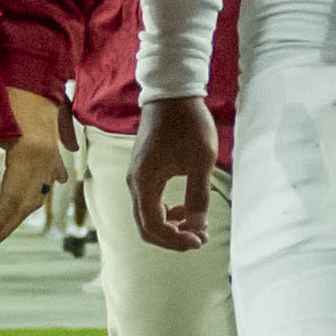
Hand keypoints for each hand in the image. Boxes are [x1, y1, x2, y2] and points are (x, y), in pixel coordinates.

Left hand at [0, 86, 66, 252]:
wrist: (30, 60)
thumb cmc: (2, 90)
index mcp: (29, 154)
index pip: (13, 199)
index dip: (0, 222)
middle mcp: (46, 156)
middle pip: (31, 199)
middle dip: (11, 221)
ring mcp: (52, 147)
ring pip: (42, 187)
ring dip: (27, 206)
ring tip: (9, 221)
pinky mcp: (52, 138)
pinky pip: (51, 168)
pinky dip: (46, 182)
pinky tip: (53, 186)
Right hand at [128, 97, 219, 248]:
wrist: (172, 94)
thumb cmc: (188, 123)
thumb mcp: (201, 160)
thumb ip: (198, 196)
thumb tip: (197, 226)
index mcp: (145, 181)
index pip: (153, 227)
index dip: (175, 241)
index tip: (198, 240)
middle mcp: (135, 182)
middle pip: (146, 227)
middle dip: (172, 239)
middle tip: (199, 240)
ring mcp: (136, 177)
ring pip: (147, 216)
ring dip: (170, 228)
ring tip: (196, 228)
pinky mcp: (142, 172)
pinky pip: (149, 203)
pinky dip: (165, 214)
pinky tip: (184, 210)